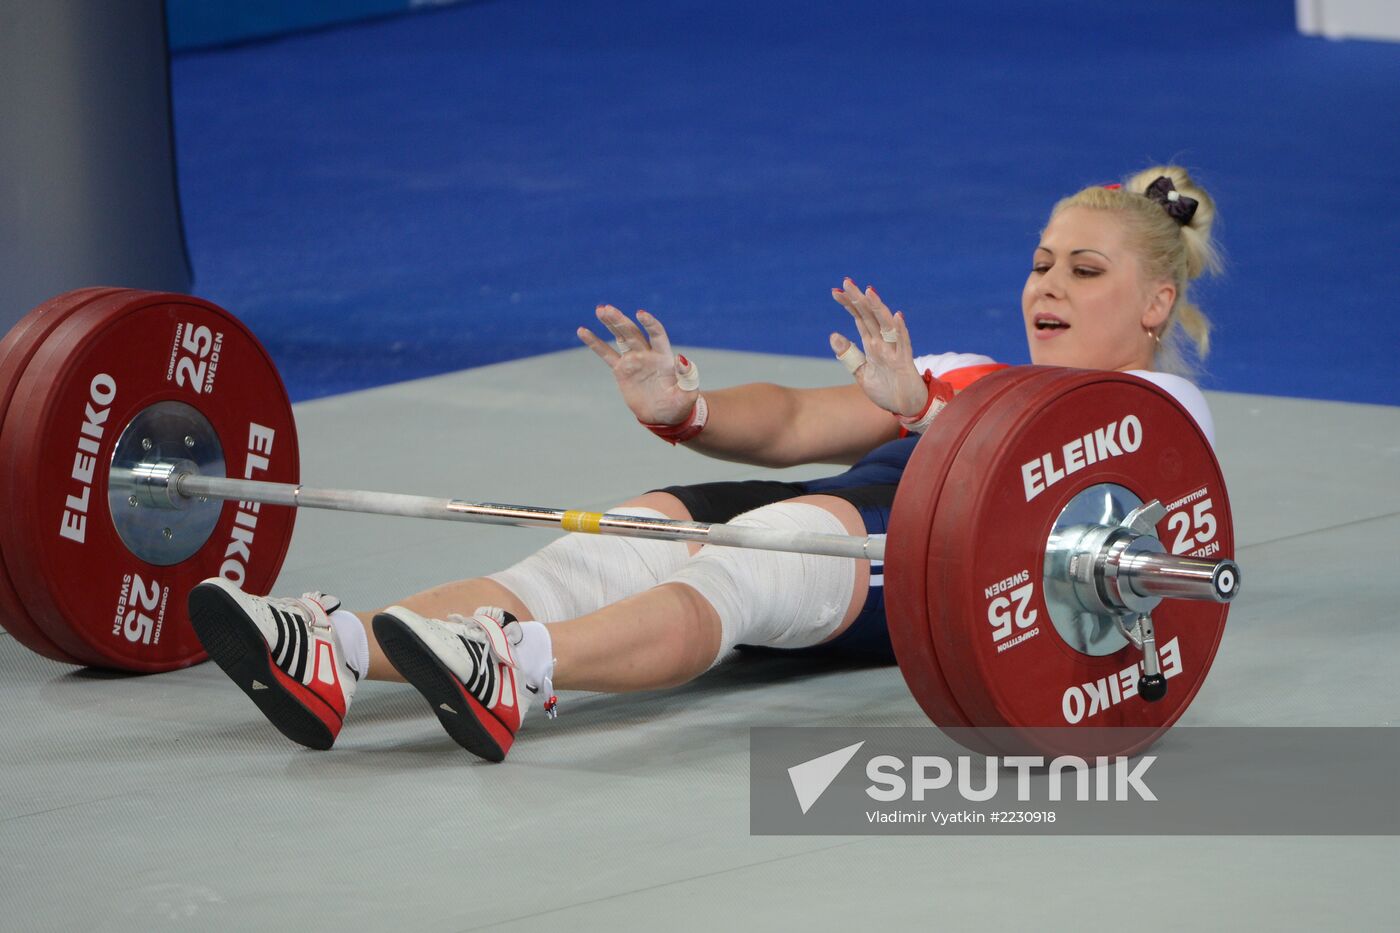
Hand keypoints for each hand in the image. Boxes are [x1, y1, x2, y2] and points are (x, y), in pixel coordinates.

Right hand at [577, 305, 698, 424]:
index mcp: (664, 356)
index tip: (640, 313)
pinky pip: (606, 354)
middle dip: (621, 320)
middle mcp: (647, 354)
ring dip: (611, 323)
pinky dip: (594, 343)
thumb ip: (687, 375)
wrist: (664, 416)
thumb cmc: (679, 404)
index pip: (657, 334)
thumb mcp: (688, 392)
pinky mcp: (621, 370)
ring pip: (620, 337)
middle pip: (633, 332)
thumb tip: (681, 357)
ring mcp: (633, 360)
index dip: (650, 323)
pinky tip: (582, 330)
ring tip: (600, 309)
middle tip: (607, 309)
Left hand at [829, 278, 927, 415]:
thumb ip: (849, 355)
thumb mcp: (861, 372)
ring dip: (878, 308)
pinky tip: (896, 316)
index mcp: (872, 344)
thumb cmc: (886, 390)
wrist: (905, 408)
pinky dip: (900, 330)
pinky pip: (903, 344)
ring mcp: (894, 350)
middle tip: (846, 281)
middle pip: (870, 316)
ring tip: (868, 292)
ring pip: (886, 324)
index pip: (859, 318)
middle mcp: (883, 343)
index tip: (835, 291)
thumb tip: (832, 335)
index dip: (849, 304)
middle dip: (858, 299)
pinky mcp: (904, 362)